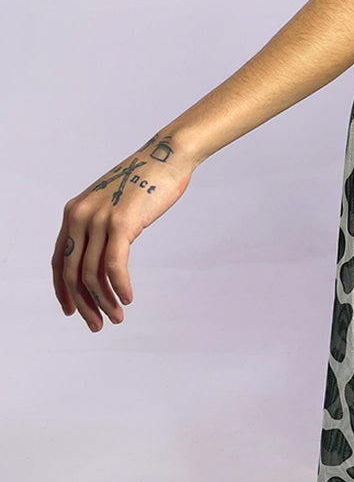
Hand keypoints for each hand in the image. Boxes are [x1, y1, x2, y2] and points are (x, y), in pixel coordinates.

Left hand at [52, 131, 195, 331]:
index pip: (59, 261)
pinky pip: (113, 265)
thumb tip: (102, 258)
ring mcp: (98, 219)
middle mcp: (79, 216)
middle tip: (97, 325)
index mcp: (74, 213)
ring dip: (103, 301)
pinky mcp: (121, 222)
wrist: (166, 156)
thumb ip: (101, 227)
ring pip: (92, 273)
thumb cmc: (146, 181)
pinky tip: (127, 298)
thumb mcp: (114, 205)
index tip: (72, 311)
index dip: (63, 291)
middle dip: (84, 304)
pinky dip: (119, 286)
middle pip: (72, 273)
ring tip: (117, 317)